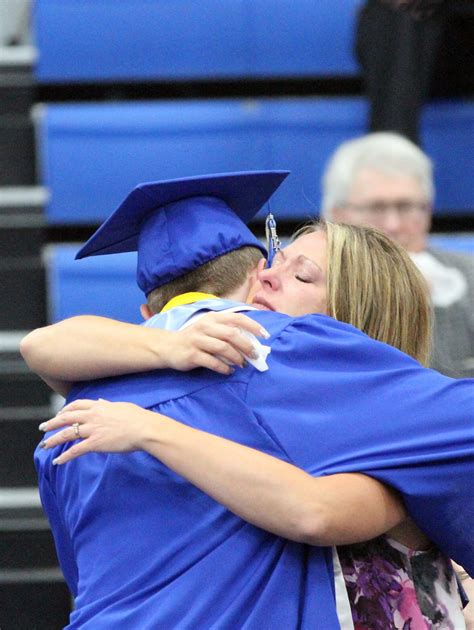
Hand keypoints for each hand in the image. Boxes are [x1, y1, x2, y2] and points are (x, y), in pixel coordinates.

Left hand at [38, 398, 152, 463]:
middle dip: (53, 423)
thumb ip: (108, 404)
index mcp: (100, 406)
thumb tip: (101, 401)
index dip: (66, 410)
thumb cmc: (138, 417)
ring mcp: (93, 429)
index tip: (59, 414)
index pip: (77, 405)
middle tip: (43, 427)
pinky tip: (58, 461)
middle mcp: (93, 416)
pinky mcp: (95, 443)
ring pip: (67, 434)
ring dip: (53, 440)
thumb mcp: (122, 406)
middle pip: (67, 418)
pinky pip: (75, 450)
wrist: (144, 428)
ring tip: (44, 445)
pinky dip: (65, 456)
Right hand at [168, 311, 268, 374]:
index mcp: (213, 318)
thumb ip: (227, 331)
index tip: (265, 335)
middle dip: (247, 346)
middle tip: (255, 356)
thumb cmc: (195, 338)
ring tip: (242, 365)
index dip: (253, 326)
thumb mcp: (210, 329)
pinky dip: (224, 368)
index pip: (237, 318)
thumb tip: (251, 343)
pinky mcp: (192, 355)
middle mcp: (205, 326)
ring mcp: (197, 340)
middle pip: (232, 334)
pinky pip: (212, 362)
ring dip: (236, 358)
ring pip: (223, 348)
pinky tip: (229, 371)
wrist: (168, 347)